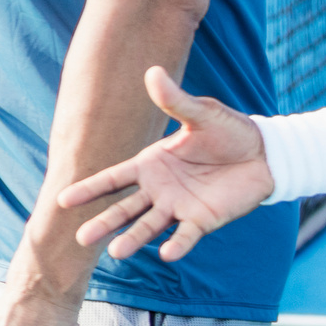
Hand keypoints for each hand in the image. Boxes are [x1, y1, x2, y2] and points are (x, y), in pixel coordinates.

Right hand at [56, 65, 272, 262]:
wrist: (264, 153)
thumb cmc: (227, 131)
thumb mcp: (201, 113)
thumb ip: (175, 100)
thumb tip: (152, 72)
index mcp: (151, 163)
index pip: (113, 179)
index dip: (89, 189)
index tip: (62, 200)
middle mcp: (159, 189)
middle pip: (125, 208)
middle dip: (104, 222)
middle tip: (81, 238)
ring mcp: (179, 207)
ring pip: (149, 225)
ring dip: (133, 238)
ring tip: (116, 252)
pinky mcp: (203, 220)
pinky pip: (186, 235)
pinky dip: (176, 245)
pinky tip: (165, 253)